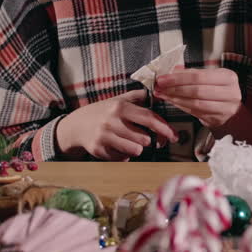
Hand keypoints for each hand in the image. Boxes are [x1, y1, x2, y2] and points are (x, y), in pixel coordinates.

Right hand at [55, 90, 175, 160]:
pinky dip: (123, 155)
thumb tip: (161, 93)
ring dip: (137, 148)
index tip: (174, 136)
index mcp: (121, 106)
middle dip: (148, 140)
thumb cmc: (104, 112)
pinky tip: (116, 146)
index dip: (165, 128)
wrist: (76, 125)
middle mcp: (112, 120)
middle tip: (144, 138)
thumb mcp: (120, 99)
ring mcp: (104, 135)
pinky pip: (122, 158)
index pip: (149, 118)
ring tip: (129, 141)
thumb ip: (140, 97)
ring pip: (135, 150)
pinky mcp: (98, 149)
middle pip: (144, 137)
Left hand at [153, 67, 242, 129]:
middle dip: (175, 88)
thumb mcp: (211, 78)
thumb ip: (192, 74)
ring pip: (195, 103)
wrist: (232, 110)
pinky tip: (173, 102)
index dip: (178, 78)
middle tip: (161, 87)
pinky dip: (181, 106)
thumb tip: (172, 71)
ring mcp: (225, 108)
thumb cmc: (220, 91)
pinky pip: (195, 112)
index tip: (164, 78)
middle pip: (197, 90)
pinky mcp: (217, 119)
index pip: (199, 76)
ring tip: (164, 94)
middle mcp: (230, 92)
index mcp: (228, 77)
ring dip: (176, 99)